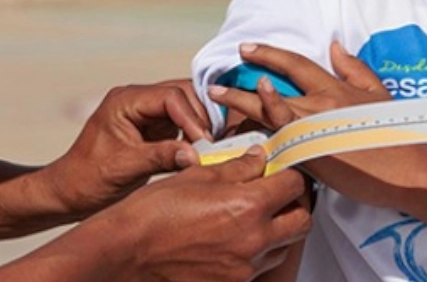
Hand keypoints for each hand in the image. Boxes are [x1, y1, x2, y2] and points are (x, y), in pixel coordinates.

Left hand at [45, 80, 211, 216]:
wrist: (70, 192)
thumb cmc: (87, 178)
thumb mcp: (124, 168)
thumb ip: (160, 157)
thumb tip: (196, 155)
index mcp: (125, 100)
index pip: (170, 97)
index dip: (192, 118)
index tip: (204, 144)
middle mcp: (137, 100)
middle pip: (183, 94)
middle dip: (200, 118)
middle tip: (212, 146)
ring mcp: (146, 113)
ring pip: (186, 106)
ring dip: (200, 125)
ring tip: (210, 149)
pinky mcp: (153, 128)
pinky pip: (182, 123)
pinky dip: (194, 134)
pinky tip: (202, 151)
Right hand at [101, 148, 311, 281]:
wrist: (125, 254)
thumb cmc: (152, 213)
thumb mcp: (196, 176)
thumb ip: (235, 167)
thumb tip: (258, 157)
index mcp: (247, 207)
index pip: (294, 185)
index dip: (290, 172)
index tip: (281, 169)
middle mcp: (253, 241)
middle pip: (301, 220)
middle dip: (294, 203)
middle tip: (277, 193)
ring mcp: (244, 269)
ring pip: (284, 247)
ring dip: (277, 230)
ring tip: (253, 217)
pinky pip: (259, 268)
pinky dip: (256, 253)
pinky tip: (235, 240)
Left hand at [210, 42, 425, 207]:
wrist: (407, 169)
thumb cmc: (396, 133)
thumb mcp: (377, 92)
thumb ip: (353, 69)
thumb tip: (333, 45)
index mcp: (334, 88)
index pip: (295, 64)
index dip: (269, 54)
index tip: (246, 48)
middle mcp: (319, 105)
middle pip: (272, 88)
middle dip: (242, 82)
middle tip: (216, 78)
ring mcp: (312, 132)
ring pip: (268, 114)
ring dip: (240, 104)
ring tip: (216, 97)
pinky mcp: (311, 158)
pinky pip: (277, 144)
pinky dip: (258, 137)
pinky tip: (238, 133)